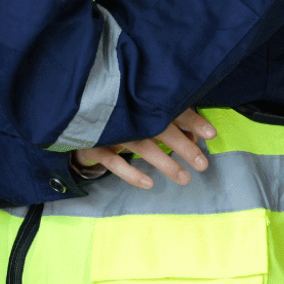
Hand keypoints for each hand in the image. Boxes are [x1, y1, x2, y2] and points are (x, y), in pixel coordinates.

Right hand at [72, 109, 216, 188]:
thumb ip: (166, 122)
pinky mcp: (93, 144)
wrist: (72, 114)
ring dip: (165, 163)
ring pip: (141, 145)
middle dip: (183, 146)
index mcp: (140, 99)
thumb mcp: (140, 114)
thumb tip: (192, 137)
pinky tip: (149, 183)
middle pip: (160, 128)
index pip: (170, 107)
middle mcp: (127, 112)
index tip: (211, 134)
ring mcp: (109, 128)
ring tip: (185, 178)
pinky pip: (113, 161)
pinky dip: (131, 173)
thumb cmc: (116, 116)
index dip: (192, 120)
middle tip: (203, 164)